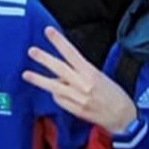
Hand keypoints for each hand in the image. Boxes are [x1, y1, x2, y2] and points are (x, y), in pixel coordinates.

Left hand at [22, 27, 137, 133]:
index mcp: (91, 73)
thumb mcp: (100, 77)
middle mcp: (82, 85)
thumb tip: (62, 71)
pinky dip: (55, 94)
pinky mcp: (74, 110)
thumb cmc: (114, 94)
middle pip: (59, 69)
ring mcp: (77, 98)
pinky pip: (58, 99)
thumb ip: (81, 72)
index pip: (71, 53)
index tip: (48, 31)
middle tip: (31, 51)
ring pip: (53, 87)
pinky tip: (57, 92)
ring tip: (26, 74)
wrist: (122, 117)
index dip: (59, 41)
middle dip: (44, 59)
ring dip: (38, 80)